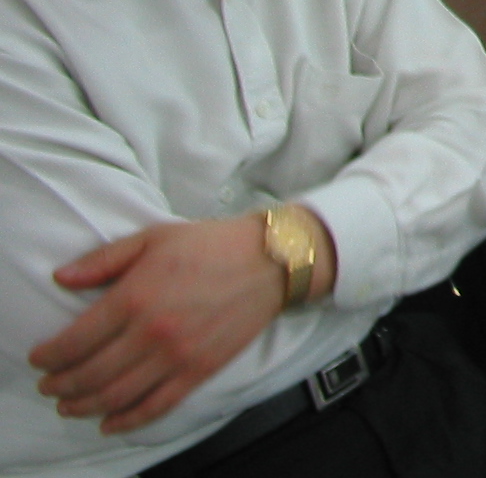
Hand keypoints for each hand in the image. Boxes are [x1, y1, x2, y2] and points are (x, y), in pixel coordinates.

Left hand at [32, 217, 286, 434]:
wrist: (271, 260)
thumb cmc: (210, 244)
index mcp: (135, 297)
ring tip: (69, 405)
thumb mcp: (153, 238)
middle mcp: (152, 332)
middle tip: (48, 385)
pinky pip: (155, 405)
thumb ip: (103, 260)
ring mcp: (177, 356)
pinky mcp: (199, 370)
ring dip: (84, 406)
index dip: (48, 356)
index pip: (75, 340)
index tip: (38, 358)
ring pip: (116, 396)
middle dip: (60, 385)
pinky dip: (127, 420)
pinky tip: (109, 422)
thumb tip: (61, 278)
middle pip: (89, 374)